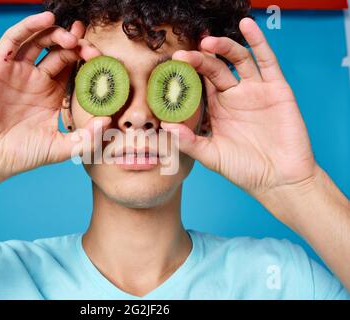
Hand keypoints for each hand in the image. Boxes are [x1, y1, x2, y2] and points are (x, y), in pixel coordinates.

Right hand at [0, 12, 109, 180]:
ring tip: (72, 37)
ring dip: (56, 34)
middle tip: (90, 46)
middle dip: (77, 44)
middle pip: (59, 51)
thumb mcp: (60, 148)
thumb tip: (108, 122)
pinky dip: (29, 25)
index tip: (100, 57)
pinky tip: (46, 19)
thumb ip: (86, 138)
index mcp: (51, 95)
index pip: (72, 69)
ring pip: (38, 41)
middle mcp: (35, 80)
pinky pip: (13, 39)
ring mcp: (16, 71)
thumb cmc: (20, 154)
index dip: (86, 59)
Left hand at [162, 18, 317, 198]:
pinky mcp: (277, 89)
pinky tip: (247, 27)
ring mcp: (256, 90)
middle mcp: (234, 96)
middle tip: (184, 54)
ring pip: (238, 59)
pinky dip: (258, 42)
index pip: (199, 83)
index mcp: (217, 109)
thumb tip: (166, 126)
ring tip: (208, 41)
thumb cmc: (245, 170)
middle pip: (215, 68)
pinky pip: (267, 61)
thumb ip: (190, 142)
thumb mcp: (212, 156)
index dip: (187, 73)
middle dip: (199, 59)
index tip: (172, 64)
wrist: (280, 180)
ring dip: (223, 47)